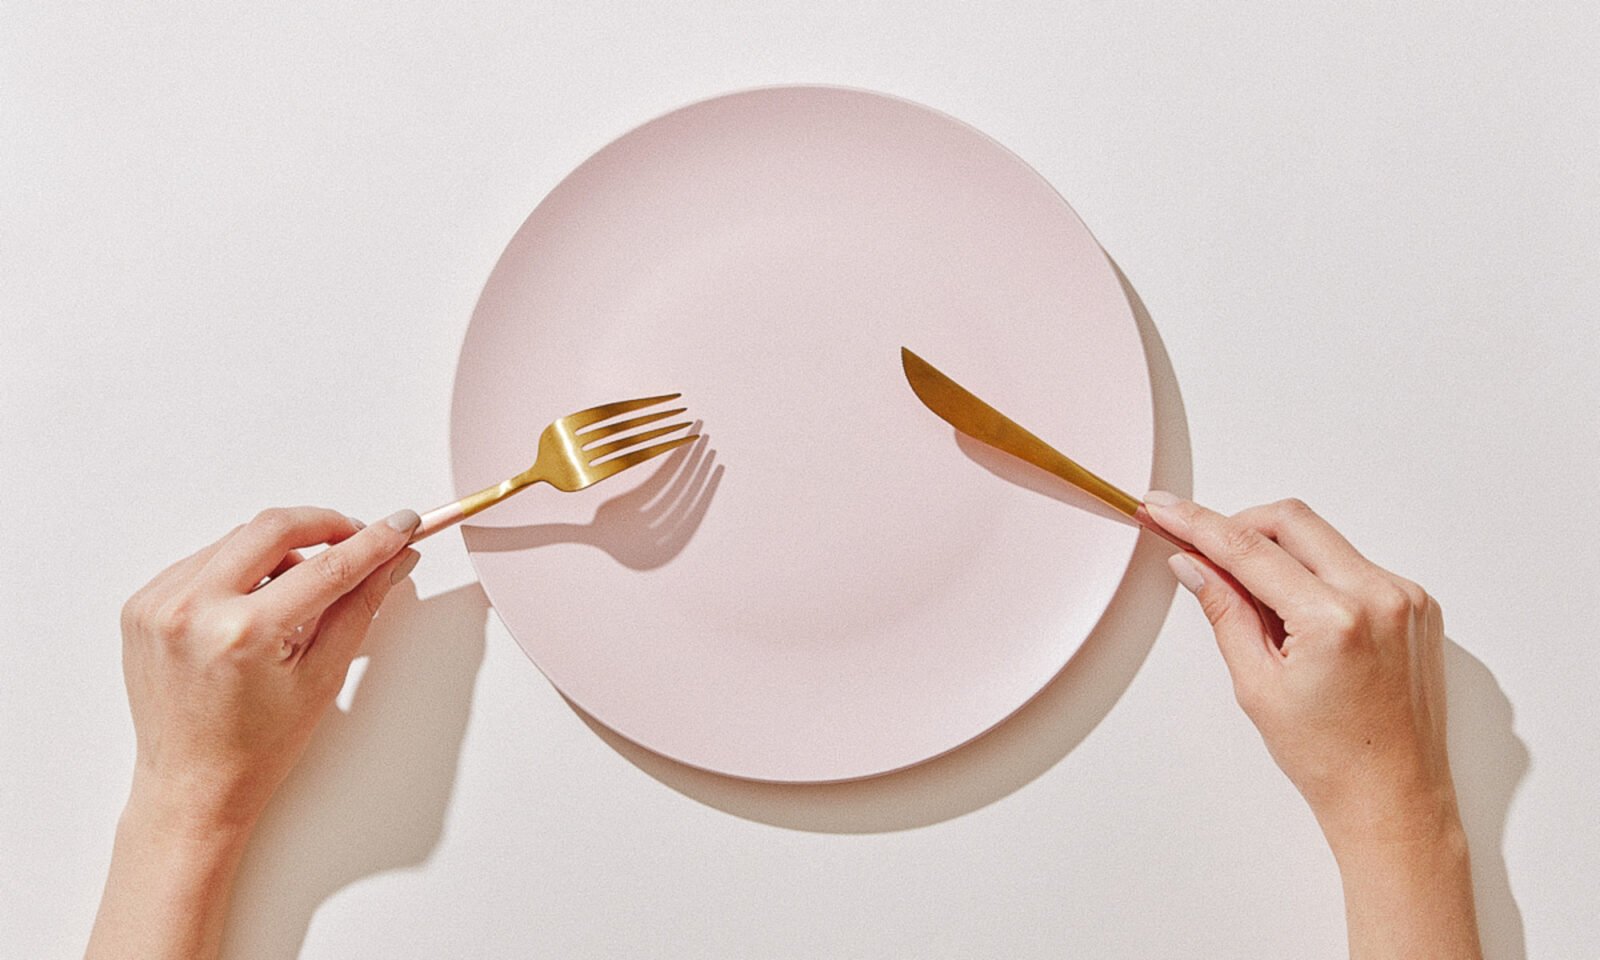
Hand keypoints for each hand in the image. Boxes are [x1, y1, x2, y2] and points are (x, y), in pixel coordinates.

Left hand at [118, 506, 420, 832]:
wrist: (193, 786)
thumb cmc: (256, 747)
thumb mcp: (323, 677)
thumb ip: (359, 606)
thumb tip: (391, 560)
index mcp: (242, 634)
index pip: (325, 567)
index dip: (371, 542)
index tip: (399, 525)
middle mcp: (192, 609)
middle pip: (273, 527)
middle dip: (324, 524)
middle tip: (355, 539)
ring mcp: (159, 603)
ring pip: (238, 539)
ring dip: (280, 550)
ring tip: (298, 595)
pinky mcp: (143, 603)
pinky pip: (204, 559)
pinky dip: (239, 568)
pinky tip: (255, 604)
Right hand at [1142, 492, 1480, 958]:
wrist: (1393, 797)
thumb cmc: (1331, 758)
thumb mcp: (1257, 685)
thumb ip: (1224, 610)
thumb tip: (1194, 564)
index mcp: (1337, 619)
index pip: (1249, 549)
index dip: (1197, 524)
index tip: (1165, 508)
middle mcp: (1380, 596)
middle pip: (1291, 521)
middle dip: (1239, 527)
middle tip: (1202, 550)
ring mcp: (1406, 597)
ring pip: (1322, 539)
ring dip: (1279, 553)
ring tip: (1259, 606)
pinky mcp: (1417, 604)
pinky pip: (1352, 563)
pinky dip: (1315, 574)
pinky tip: (1299, 617)